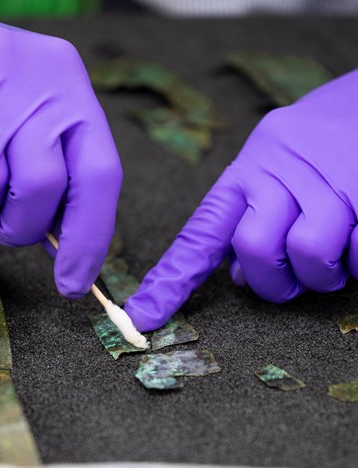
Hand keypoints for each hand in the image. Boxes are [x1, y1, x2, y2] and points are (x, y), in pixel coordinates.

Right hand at [0, 0, 121, 297]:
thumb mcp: (37, 121)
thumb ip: (59, 173)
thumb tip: (66, 247)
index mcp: (71, 88)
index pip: (98, 176)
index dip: (88, 239)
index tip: (72, 283)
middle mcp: (33, 79)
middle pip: (41, 187)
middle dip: (20, 224)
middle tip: (4, 220)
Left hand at [125, 70, 357, 330]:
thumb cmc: (328, 138)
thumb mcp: (278, 165)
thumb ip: (254, 218)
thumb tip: (238, 276)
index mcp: (248, 169)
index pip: (200, 232)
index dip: (171, 280)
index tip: (144, 317)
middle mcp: (277, 169)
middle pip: (254, 249)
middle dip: (273, 282)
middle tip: (293, 279)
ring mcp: (324, 176)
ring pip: (308, 252)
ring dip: (323, 274)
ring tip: (335, 258)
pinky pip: (357, 249)